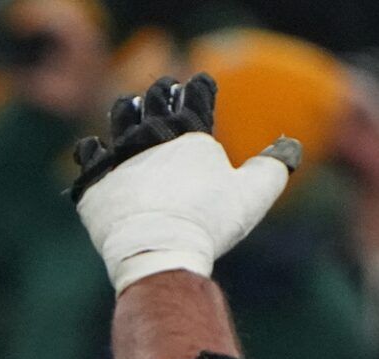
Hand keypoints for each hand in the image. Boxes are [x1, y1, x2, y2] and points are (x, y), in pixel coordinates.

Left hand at [71, 73, 300, 294]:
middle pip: (155, 100)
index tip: (199, 84)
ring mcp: (119, 157)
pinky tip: (96, 149)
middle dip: (162, 93)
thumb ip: (274, 165)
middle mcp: (151, 136)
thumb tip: (289, 145)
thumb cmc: (209, 224)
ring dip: (126, 111)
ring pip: (120, 118)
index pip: (197, 95)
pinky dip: (93, 150)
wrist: (159, 254)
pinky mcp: (95, 182)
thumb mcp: (253, 194)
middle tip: (165, 90)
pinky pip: (89, 155)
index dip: (200, 87)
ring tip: (129, 108)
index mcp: (190, 133)